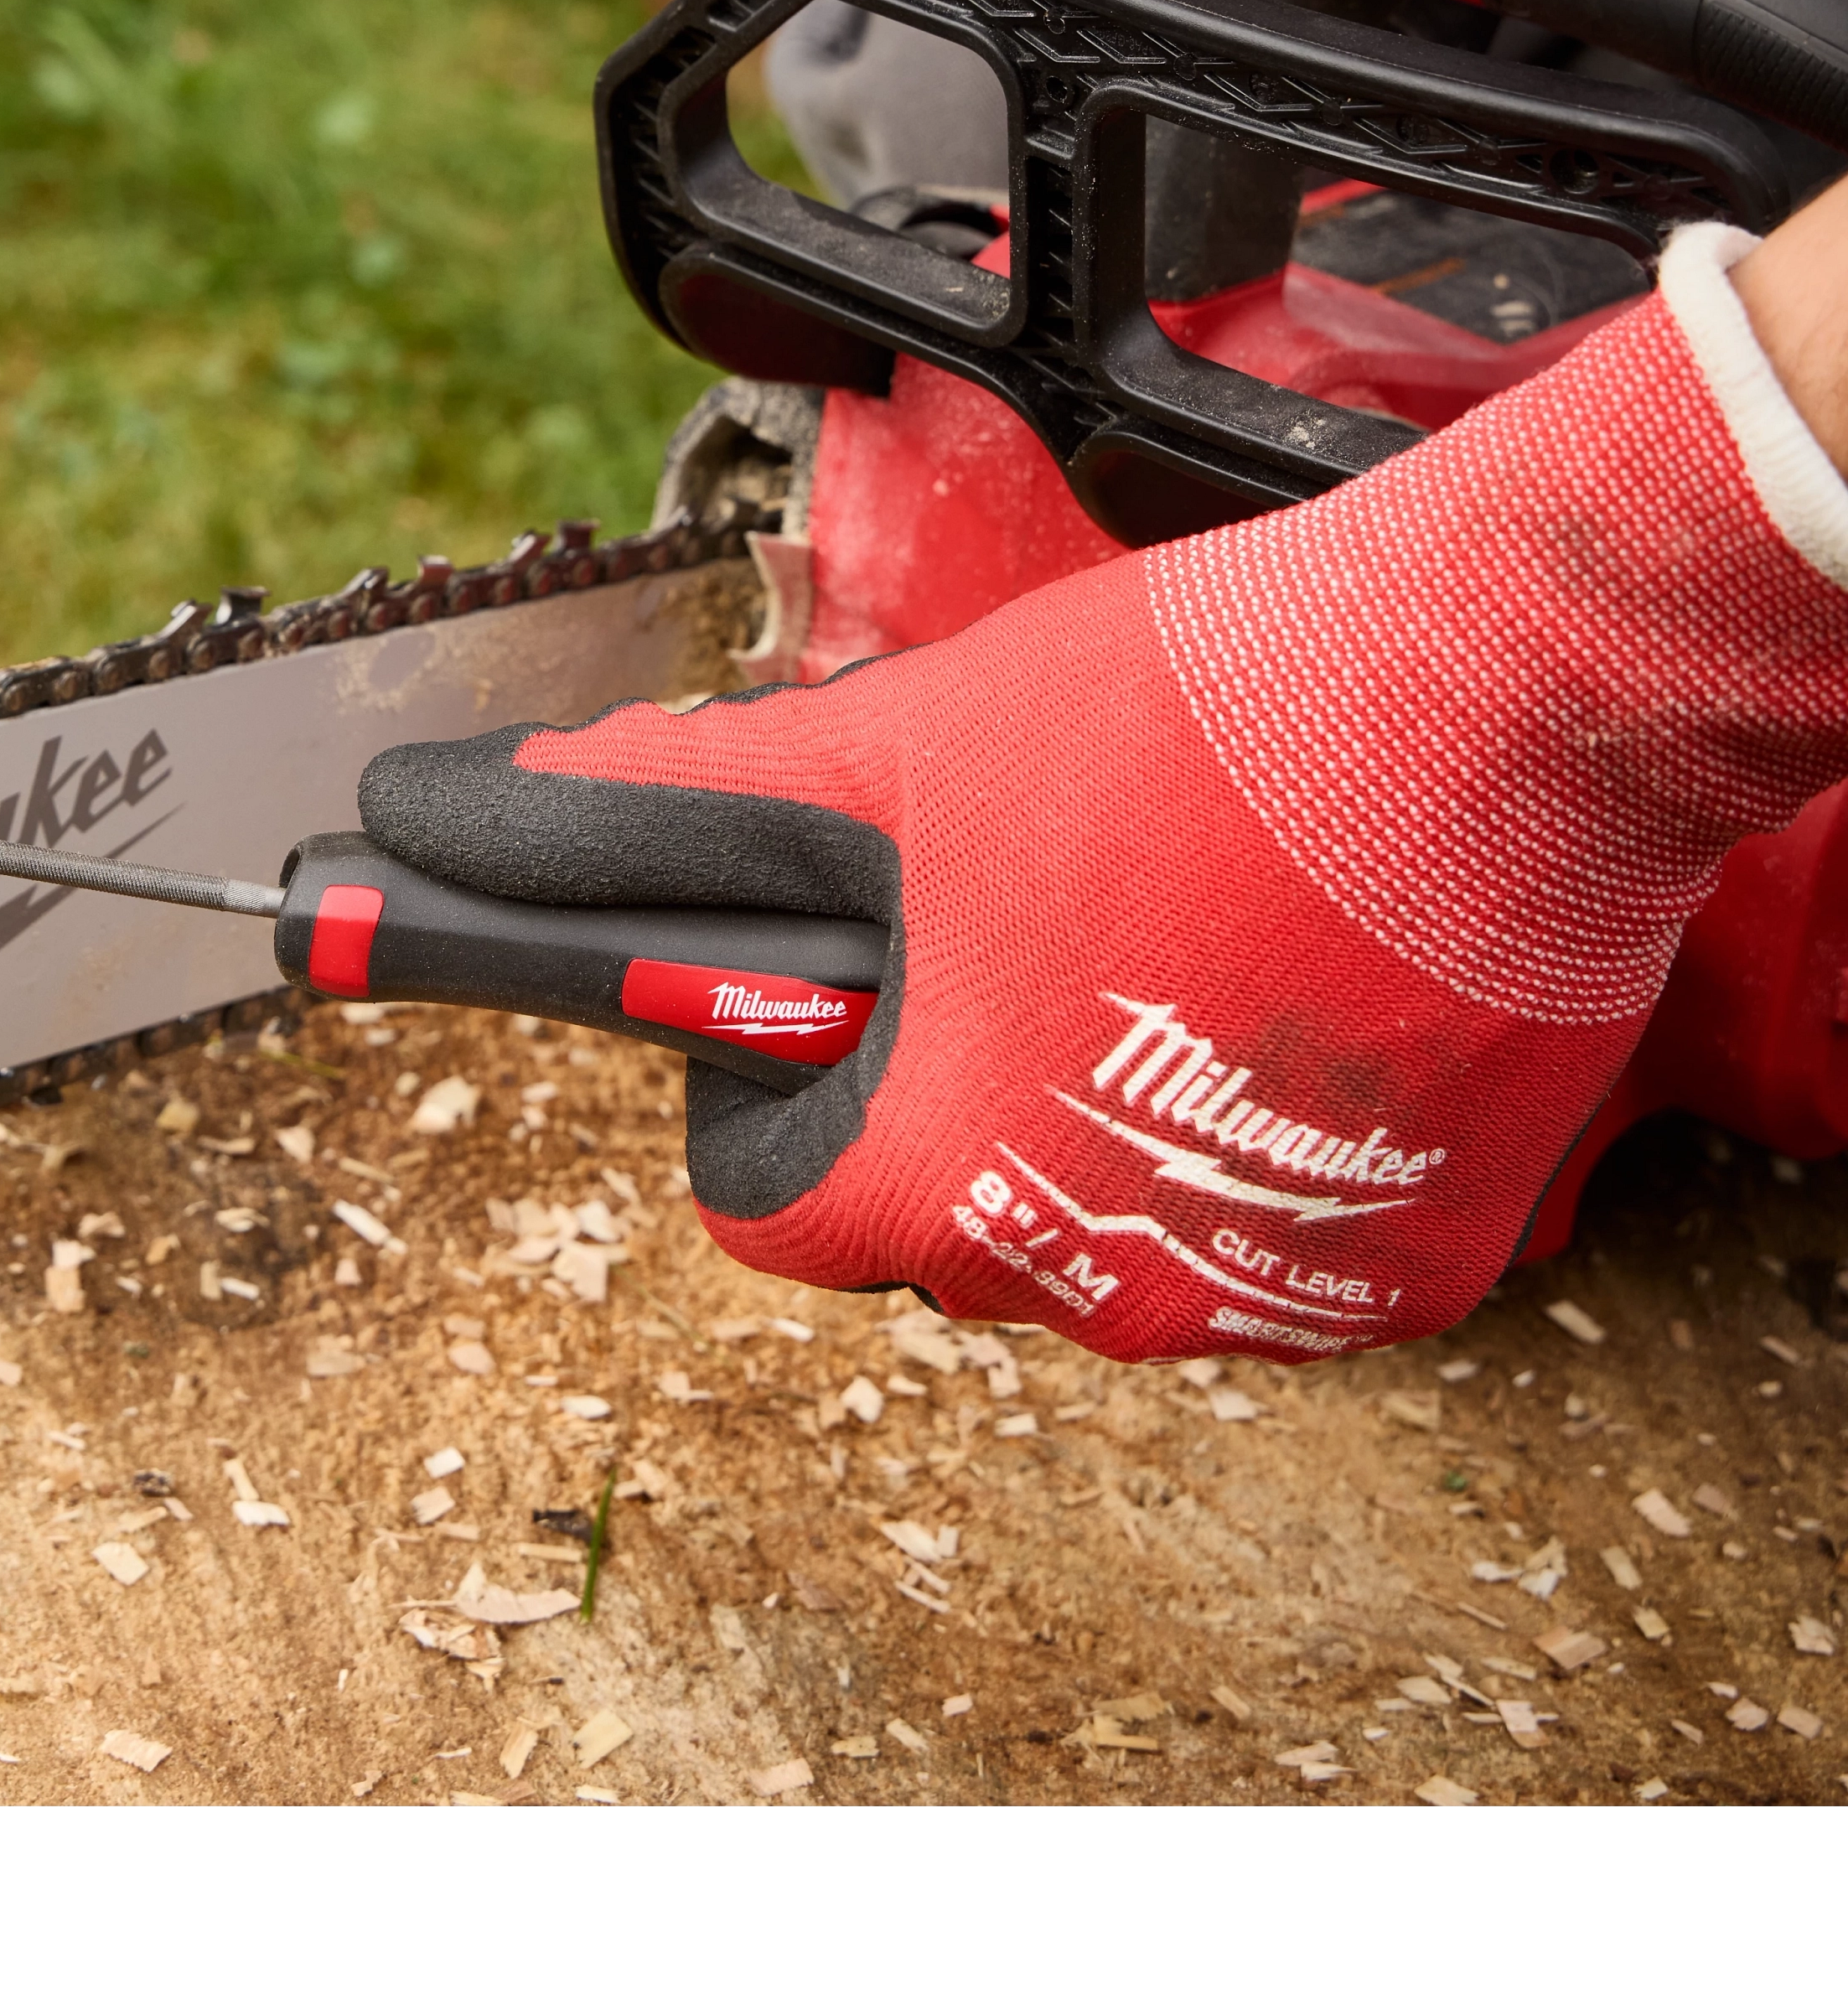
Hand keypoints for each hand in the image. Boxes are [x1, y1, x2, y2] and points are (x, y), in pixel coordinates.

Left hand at [359, 228, 1847, 1361]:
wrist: (1507, 691)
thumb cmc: (1199, 718)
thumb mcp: (895, 749)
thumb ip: (674, 811)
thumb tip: (481, 795)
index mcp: (948, 1181)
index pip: (765, 1208)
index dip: (765, 1083)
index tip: (818, 993)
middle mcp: (1101, 1285)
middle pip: (936, 1217)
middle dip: (939, 1083)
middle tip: (1009, 926)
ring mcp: (1268, 1297)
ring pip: (1101, 1229)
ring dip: (1093, 1107)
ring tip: (1149, 935)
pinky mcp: (1414, 1274)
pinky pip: (1262, 1235)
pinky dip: (1244, 1139)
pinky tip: (1271, 991)